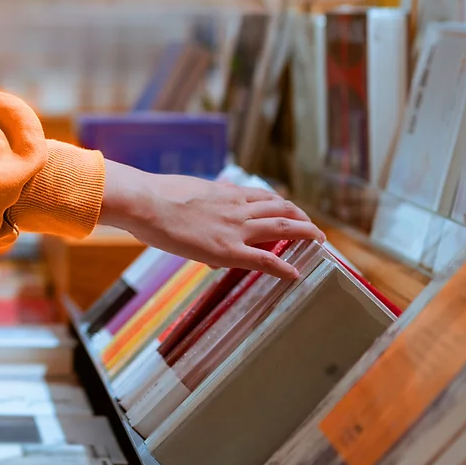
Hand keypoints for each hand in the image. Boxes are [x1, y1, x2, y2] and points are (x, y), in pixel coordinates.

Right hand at [100, 161, 324, 280]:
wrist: (146, 203)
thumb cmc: (156, 196)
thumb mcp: (188, 190)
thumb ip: (205, 196)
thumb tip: (210, 197)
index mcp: (226, 193)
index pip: (264, 196)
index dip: (282, 204)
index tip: (291, 211)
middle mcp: (237, 208)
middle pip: (282, 209)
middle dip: (302, 218)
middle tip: (314, 229)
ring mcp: (235, 229)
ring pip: (283, 228)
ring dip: (306, 234)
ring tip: (319, 242)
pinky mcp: (227, 250)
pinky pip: (265, 260)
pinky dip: (284, 267)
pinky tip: (296, 274)